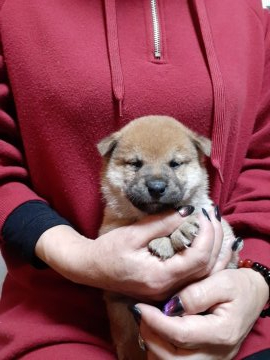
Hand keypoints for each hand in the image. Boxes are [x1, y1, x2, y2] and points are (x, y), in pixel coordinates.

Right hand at [35, 208, 225, 300]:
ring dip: (213, 248)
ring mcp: (168, 292)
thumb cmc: (107, 251)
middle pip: (207, 267)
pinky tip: (207, 240)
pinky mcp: (166, 288)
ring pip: (205, 274)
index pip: (198, 258)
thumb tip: (189, 211)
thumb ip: (162, 223)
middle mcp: (168, 290)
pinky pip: (195, 274)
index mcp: (159, 277)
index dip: (207, 234)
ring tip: (213, 224)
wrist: (90, 269)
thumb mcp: (132, 233)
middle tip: (212, 214)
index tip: (204, 213)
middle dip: (215, 238)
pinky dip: (205, 256)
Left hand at [137, 268, 268, 358]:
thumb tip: (170, 306)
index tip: (140, 306)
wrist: (252, 296)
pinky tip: (157, 329)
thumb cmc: (238, 286)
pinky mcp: (204, 359)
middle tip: (141, 313)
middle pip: (172, 358)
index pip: (180, 335)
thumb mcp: (222, 281)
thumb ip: (196, 294)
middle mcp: (216, 354)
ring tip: (147, 320)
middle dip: (150, 335)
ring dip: (153, 344)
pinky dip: (160, 349)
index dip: (155, 321)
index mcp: (222, 333)